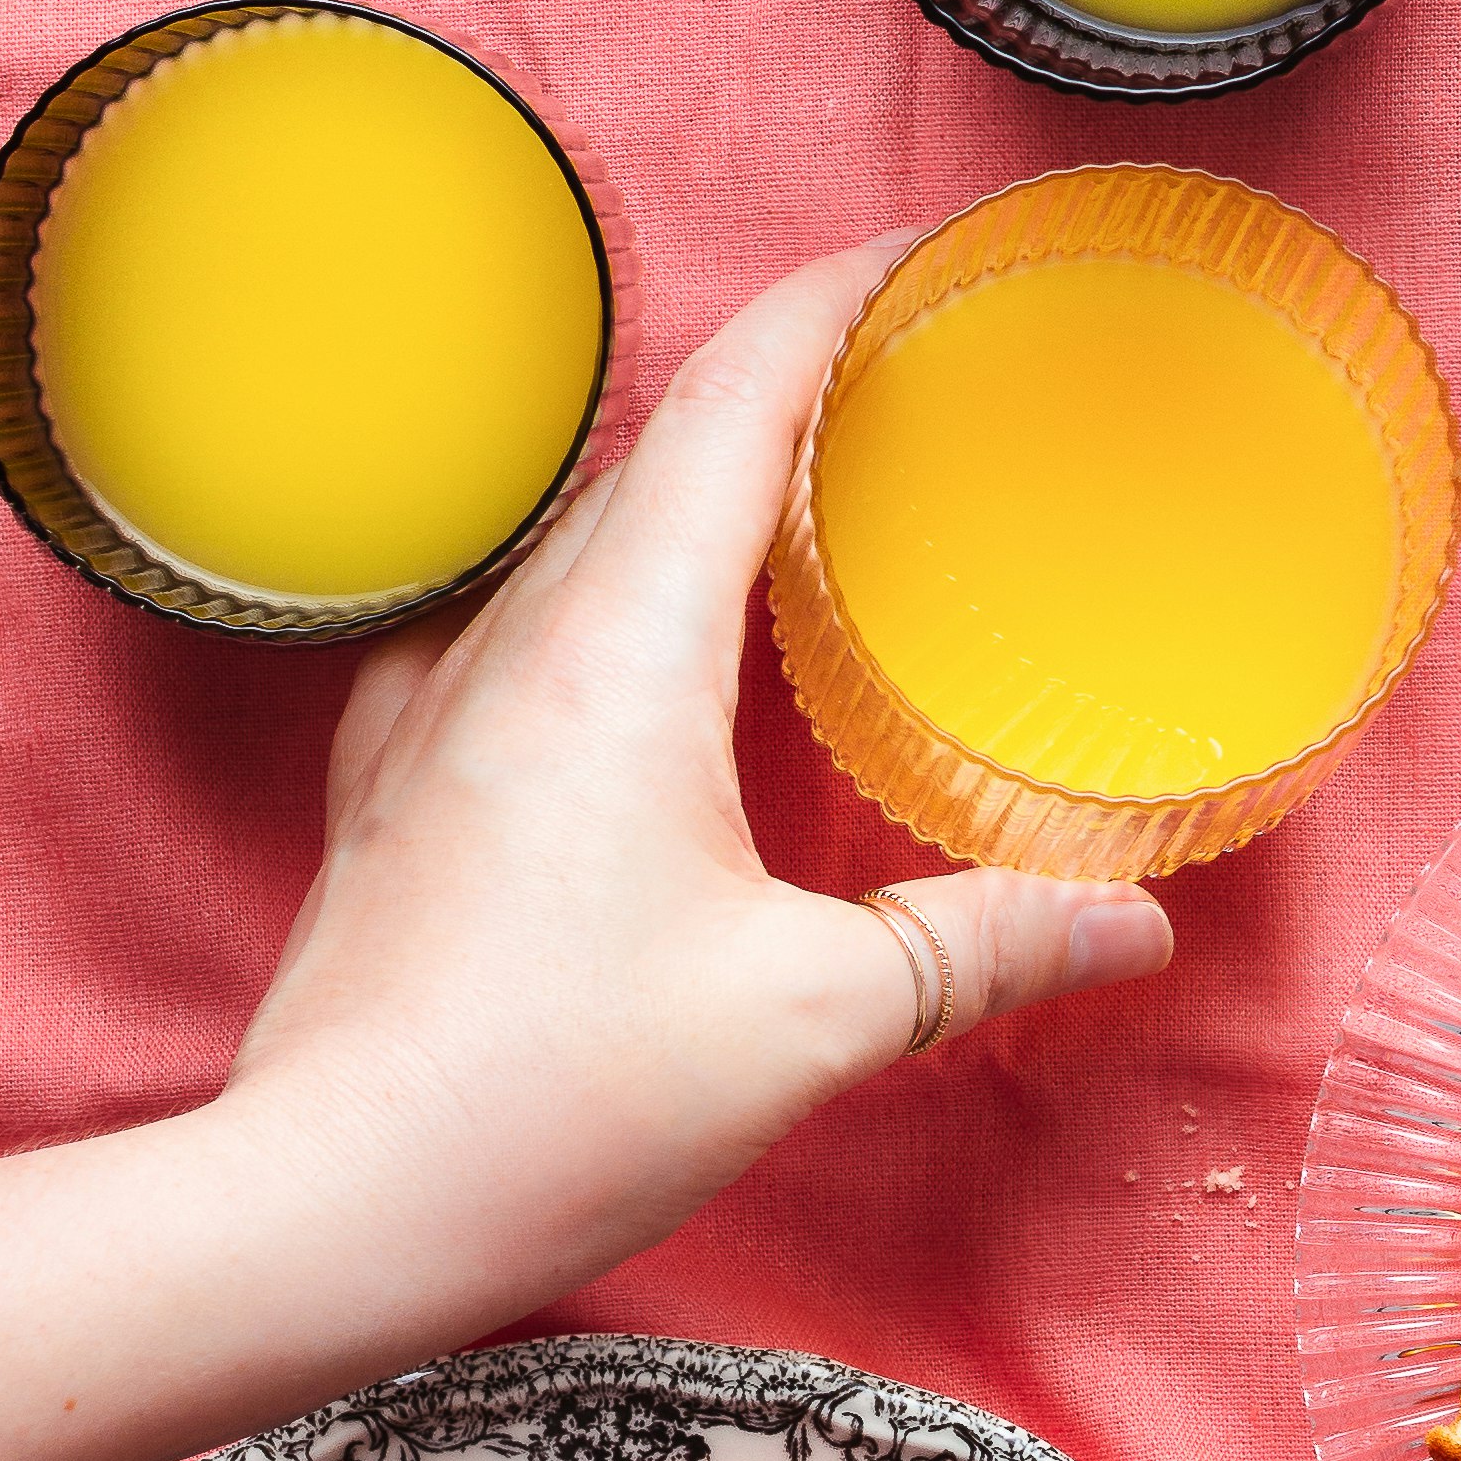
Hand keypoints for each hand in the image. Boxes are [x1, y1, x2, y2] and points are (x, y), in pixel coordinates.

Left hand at [232, 237, 1171, 1278]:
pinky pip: (514, 631)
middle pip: (661, 453)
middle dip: (792, 393)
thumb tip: (1133, 924)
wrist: (327, 1205)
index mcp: (621, 648)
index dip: (834, 301)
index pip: (733, 399)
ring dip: (700, 499)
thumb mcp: (812, 1017)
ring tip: (810, 510)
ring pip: (585, 541)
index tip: (923, 255)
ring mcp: (438, 706)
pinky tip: (647, 662)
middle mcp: (516, 643)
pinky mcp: (398, 784)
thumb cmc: (548, 1101)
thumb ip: (981, 945)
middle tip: (915, 388)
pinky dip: (611, 604)